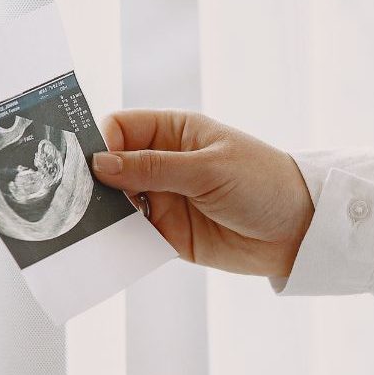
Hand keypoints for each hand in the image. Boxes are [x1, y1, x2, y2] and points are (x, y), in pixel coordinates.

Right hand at [92, 110, 313, 275]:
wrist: (299, 230)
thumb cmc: (264, 183)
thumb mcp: (209, 169)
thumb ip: (154, 168)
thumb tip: (100, 164)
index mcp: (174, 132)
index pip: (120, 128)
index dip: (99, 142)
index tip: (86, 164)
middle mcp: (164, 163)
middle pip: (111, 167)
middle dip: (93, 181)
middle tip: (73, 198)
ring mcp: (165, 199)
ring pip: (117, 203)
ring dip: (101, 213)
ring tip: (84, 225)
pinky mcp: (169, 234)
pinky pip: (134, 235)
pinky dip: (118, 240)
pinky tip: (105, 246)